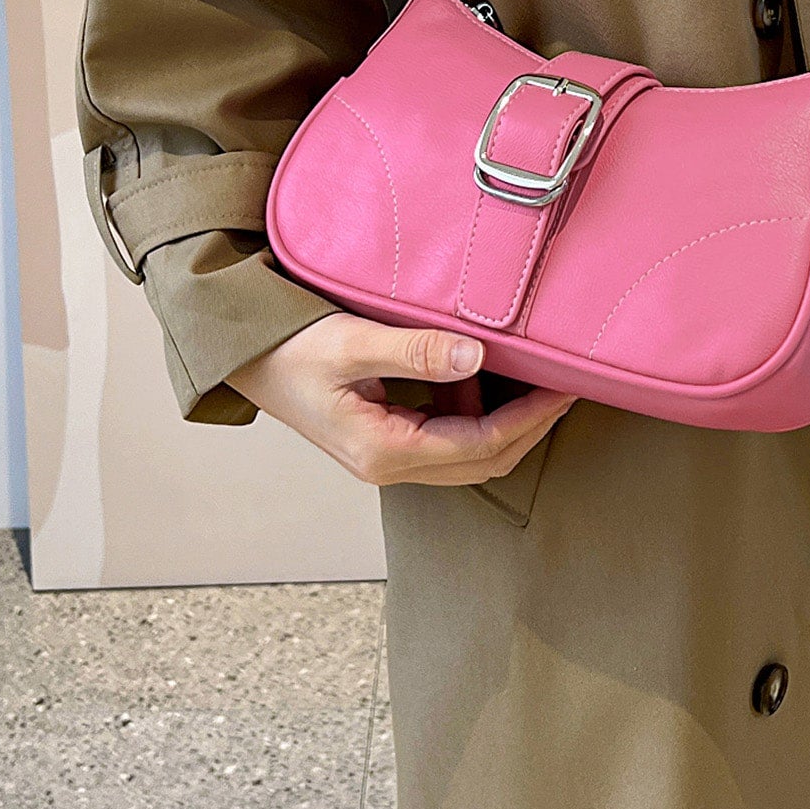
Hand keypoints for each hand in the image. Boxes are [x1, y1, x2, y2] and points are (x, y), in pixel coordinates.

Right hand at [226, 312, 575, 486]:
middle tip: (567, 385)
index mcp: (384, 452)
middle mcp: (390, 465)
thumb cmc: (288, 350)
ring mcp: (388, 456)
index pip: (480, 445)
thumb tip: (477, 355)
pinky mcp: (386, 439)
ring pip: (468, 452)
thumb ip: (414, 351)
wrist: (242, 358)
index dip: (530, 418)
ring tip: (536, 376)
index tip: (564, 386)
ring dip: (507, 420)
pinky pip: (447, 435)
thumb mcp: (350, 343)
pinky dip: (477, 410)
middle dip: (531, 426)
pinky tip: (485, 372)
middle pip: (483, 461)